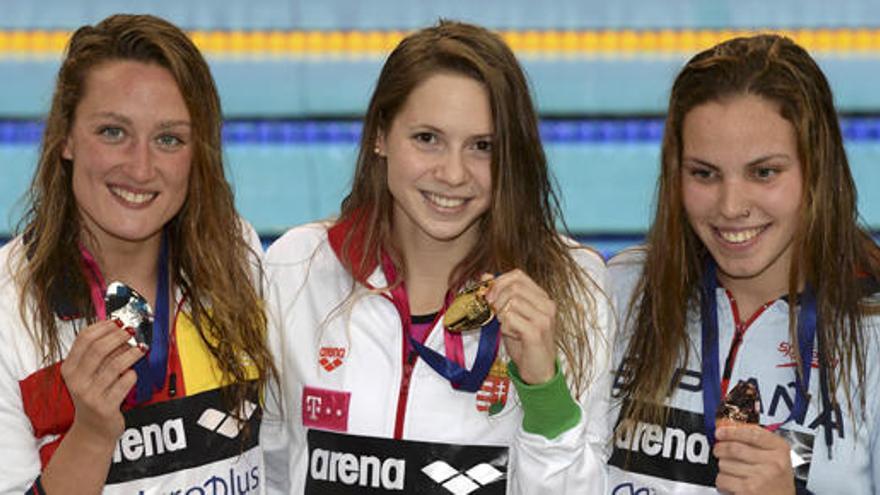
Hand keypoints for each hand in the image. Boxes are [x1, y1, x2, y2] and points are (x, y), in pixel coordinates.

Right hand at [61, 320, 144, 444]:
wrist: (93, 430)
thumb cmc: (94, 396)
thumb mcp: (88, 374)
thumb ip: (98, 353)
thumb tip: (118, 326)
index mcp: (69, 368)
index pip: (84, 339)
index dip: (104, 326)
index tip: (118, 321)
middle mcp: (76, 381)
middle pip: (99, 349)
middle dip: (119, 336)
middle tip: (132, 332)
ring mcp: (90, 395)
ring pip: (115, 364)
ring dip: (131, 353)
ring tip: (140, 349)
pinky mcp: (106, 407)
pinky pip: (125, 382)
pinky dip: (132, 374)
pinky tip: (133, 374)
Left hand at [483, 270, 556, 384]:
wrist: (539, 371)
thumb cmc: (525, 344)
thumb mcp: (510, 316)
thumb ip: (500, 297)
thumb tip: (485, 276)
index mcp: (542, 298)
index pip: (518, 275)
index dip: (498, 282)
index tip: (488, 296)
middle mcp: (546, 305)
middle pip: (514, 286)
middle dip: (496, 298)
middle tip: (492, 312)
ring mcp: (544, 318)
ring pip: (511, 301)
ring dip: (501, 315)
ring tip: (506, 327)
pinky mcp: (536, 332)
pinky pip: (510, 318)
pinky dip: (504, 326)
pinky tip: (510, 334)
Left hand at [714, 425, 795, 494]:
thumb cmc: (777, 483)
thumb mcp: (776, 458)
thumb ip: (758, 443)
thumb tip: (730, 430)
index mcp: (780, 449)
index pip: (751, 433)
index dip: (731, 431)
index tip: (720, 431)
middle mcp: (772, 462)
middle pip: (734, 448)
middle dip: (720, 448)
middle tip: (718, 450)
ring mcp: (761, 476)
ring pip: (725, 463)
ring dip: (723, 467)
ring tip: (731, 472)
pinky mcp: (748, 489)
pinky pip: (723, 479)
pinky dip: (722, 481)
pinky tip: (730, 483)